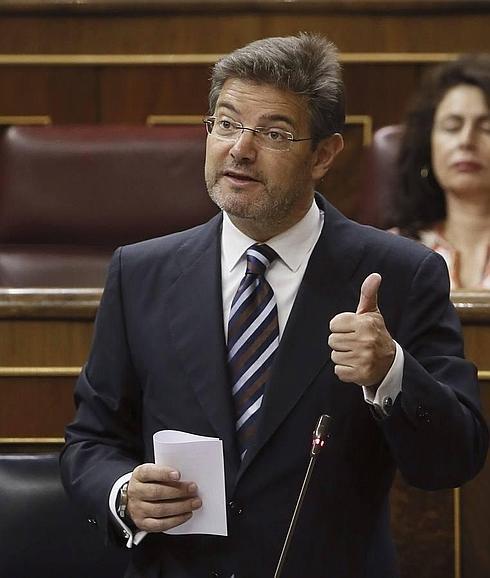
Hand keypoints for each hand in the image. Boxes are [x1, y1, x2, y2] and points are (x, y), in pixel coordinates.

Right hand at [126, 463, 201, 532]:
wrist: (134, 499)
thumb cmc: (149, 483)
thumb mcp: (153, 473)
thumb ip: (166, 473)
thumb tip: (186, 477)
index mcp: (139, 475)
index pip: (149, 473)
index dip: (164, 473)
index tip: (178, 474)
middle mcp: (136, 492)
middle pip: (157, 492)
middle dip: (178, 491)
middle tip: (193, 489)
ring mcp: (138, 509)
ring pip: (160, 509)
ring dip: (181, 506)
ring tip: (194, 502)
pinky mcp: (143, 523)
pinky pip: (161, 524)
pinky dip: (176, 520)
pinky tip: (187, 514)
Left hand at [328, 273, 394, 387]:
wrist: (390, 362)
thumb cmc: (375, 334)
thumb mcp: (372, 314)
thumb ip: (369, 294)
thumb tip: (375, 275)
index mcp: (365, 323)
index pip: (333, 324)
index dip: (340, 327)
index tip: (353, 330)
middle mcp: (365, 340)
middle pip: (332, 340)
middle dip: (341, 342)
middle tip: (355, 343)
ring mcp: (363, 358)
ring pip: (334, 355)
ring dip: (343, 356)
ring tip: (356, 354)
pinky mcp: (360, 374)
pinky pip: (338, 371)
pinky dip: (345, 370)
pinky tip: (356, 366)